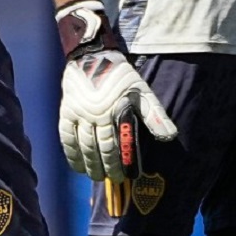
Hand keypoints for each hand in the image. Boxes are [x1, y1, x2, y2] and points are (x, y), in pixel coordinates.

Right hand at [55, 1, 176, 180]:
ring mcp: (78, 114)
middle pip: (99, 148)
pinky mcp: (66, 112)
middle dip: (106, 167)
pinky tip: (76, 166)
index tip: (126, 176)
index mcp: (114, 111)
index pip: (117, 144)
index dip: (121, 162)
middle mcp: (94, 115)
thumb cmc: (122, 76)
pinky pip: (66, 137)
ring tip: (96, 177)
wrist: (92, 56)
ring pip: (82, 145)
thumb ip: (155, 115)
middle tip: (111, 179)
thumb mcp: (142, 92)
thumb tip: (170, 136)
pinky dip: (70, 153)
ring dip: (89, 164)